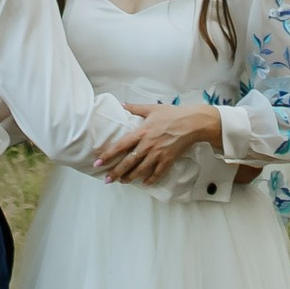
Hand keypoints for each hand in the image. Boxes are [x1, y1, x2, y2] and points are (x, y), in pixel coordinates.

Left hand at [95, 101, 222, 182]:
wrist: (192, 122)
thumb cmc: (172, 113)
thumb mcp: (151, 108)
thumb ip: (134, 108)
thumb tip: (121, 105)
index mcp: (141, 132)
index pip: (121, 146)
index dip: (108, 155)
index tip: (97, 163)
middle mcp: (147, 145)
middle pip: (128, 162)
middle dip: (116, 172)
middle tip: (107, 180)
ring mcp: (158, 154)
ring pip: (140, 170)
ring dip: (130, 177)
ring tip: (122, 182)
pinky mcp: (168, 160)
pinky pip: (157, 173)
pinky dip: (150, 180)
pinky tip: (144, 183)